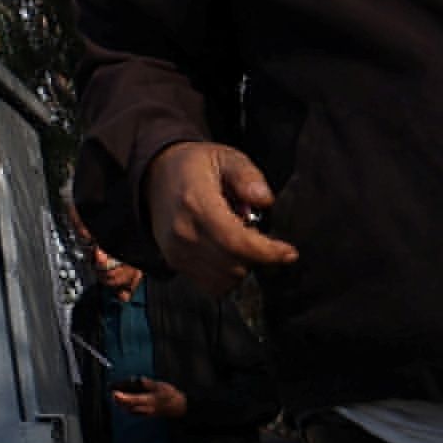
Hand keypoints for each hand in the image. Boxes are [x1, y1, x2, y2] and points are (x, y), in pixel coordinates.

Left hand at [111, 384, 186, 420]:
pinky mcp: (147, 414)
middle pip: (129, 407)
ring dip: (122, 405)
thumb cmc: (171, 395)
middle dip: (119, 401)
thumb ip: (150, 384)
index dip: (123, 397)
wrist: (179, 407)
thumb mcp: (162, 386)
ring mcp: (147, 413)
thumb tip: (141, 380)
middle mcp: (147, 408)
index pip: (134, 400)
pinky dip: (128, 408)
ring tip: (116, 397)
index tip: (115, 393)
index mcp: (150, 400)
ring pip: (131, 411)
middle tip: (112, 393)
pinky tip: (124, 403)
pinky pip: (135, 413)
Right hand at [145, 140, 293, 296]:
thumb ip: (246, 175)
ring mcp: (177, 250)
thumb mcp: (224, 157)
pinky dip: (226, 276)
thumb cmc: (192, 165)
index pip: (237, 242)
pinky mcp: (175, 262)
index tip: (289, 252)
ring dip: (242, 267)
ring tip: (238, 242)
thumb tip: (264, 199)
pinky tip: (227, 255)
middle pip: (235, 265)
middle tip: (257, 235)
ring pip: (225, 280)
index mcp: (196, 203)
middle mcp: (183, 232)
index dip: (268, 253)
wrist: (153, 174)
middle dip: (257, 256)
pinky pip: (211, 286)